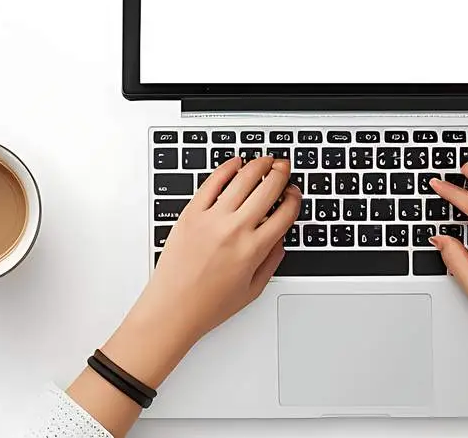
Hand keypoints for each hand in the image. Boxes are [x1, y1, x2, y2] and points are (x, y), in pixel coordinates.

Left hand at [130, 155, 301, 347]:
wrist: (173, 307)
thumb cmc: (208, 304)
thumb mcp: (253, 289)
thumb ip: (271, 261)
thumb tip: (280, 237)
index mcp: (254, 250)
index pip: (285, 213)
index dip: (294, 198)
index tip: (294, 193)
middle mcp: (235, 230)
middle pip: (267, 189)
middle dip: (281, 173)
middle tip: (284, 166)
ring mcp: (211, 219)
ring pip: (242, 179)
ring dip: (259, 165)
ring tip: (265, 160)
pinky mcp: (191, 213)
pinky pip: (212, 182)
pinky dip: (226, 168)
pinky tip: (235, 163)